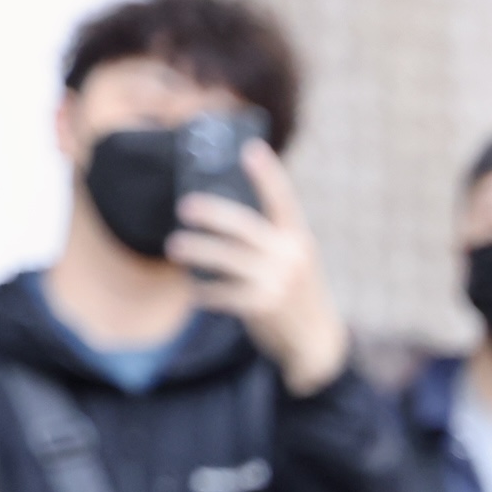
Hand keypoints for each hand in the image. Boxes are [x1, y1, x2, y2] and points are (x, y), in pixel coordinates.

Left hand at [170, 142, 348, 392]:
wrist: (316, 342)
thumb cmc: (296, 292)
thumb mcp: (294, 260)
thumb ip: (271, 239)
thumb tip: (221, 213)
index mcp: (299, 239)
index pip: (283, 200)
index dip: (267, 174)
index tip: (250, 149)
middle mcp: (291, 257)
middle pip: (243, 226)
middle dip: (212, 213)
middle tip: (184, 207)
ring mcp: (277, 282)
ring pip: (225, 258)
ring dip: (196, 251)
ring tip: (175, 246)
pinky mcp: (263, 307)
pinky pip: (223, 293)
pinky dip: (205, 293)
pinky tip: (195, 292)